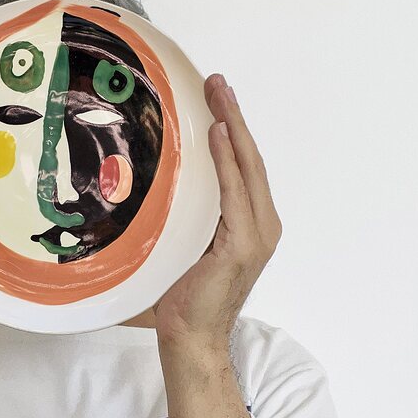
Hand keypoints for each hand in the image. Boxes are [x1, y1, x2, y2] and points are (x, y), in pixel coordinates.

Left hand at [152, 74, 282, 352]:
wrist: (190, 337)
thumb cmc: (181, 293)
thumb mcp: (185, 240)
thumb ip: (187, 210)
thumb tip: (156, 177)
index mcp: (250, 221)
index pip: (242, 165)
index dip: (232, 127)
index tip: (216, 95)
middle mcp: (261, 223)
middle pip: (248, 158)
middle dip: (233, 116)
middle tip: (216, 81)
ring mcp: (256, 234)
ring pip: (246, 168)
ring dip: (232, 126)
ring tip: (218, 93)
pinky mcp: (242, 245)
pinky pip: (233, 193)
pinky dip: (226, 161)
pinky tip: (217, 134)